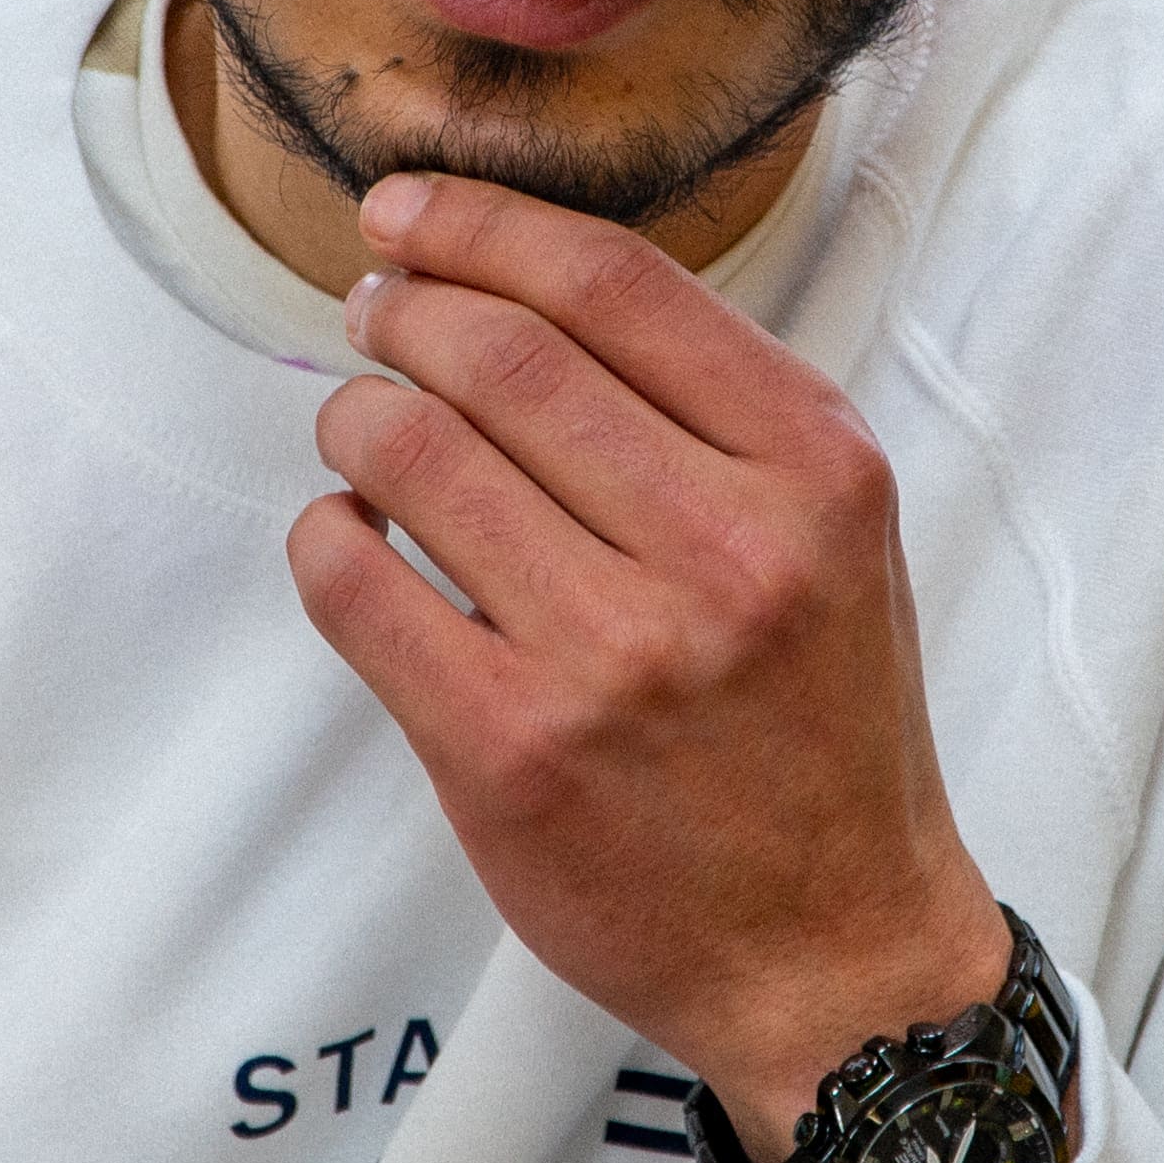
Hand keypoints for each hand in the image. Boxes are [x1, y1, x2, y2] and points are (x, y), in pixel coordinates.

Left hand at [287, 170, 1009, 1138]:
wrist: (834, 951)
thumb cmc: (822, 732)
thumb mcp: (836, 537)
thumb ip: (719, 409)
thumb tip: (526, 283)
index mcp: (814, 474)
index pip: (614, 284)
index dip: (483, 222)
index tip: (412, 211)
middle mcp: (723, 554)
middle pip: (499, 353)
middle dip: (405, 308)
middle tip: (375, 311)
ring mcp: (610, 657)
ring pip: (411, 453)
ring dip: (358, 418)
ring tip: (363, 430)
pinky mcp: (507, 751)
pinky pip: (354, 587)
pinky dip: (326, 537)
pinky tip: (351, 540)